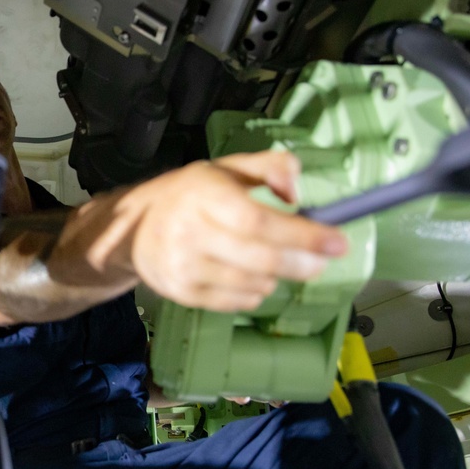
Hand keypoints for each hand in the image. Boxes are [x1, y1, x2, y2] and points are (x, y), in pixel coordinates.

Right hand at [123, 151, 347, 311]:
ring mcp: (184, 267)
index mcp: (203, 195)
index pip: (258, 221)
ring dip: (276, 277)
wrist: (132, 229)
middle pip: (260, 259)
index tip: (337, 242)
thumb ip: (270, 166)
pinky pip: (236, 302)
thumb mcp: (227, 167)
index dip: (302, 234)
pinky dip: (256, 292)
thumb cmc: (190, 195)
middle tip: (321, 262)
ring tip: (274, 262)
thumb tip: (297, 191)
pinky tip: (252, 277)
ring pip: (253, 284)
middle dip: (302, 263)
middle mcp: (190, 232)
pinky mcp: (182, 294)